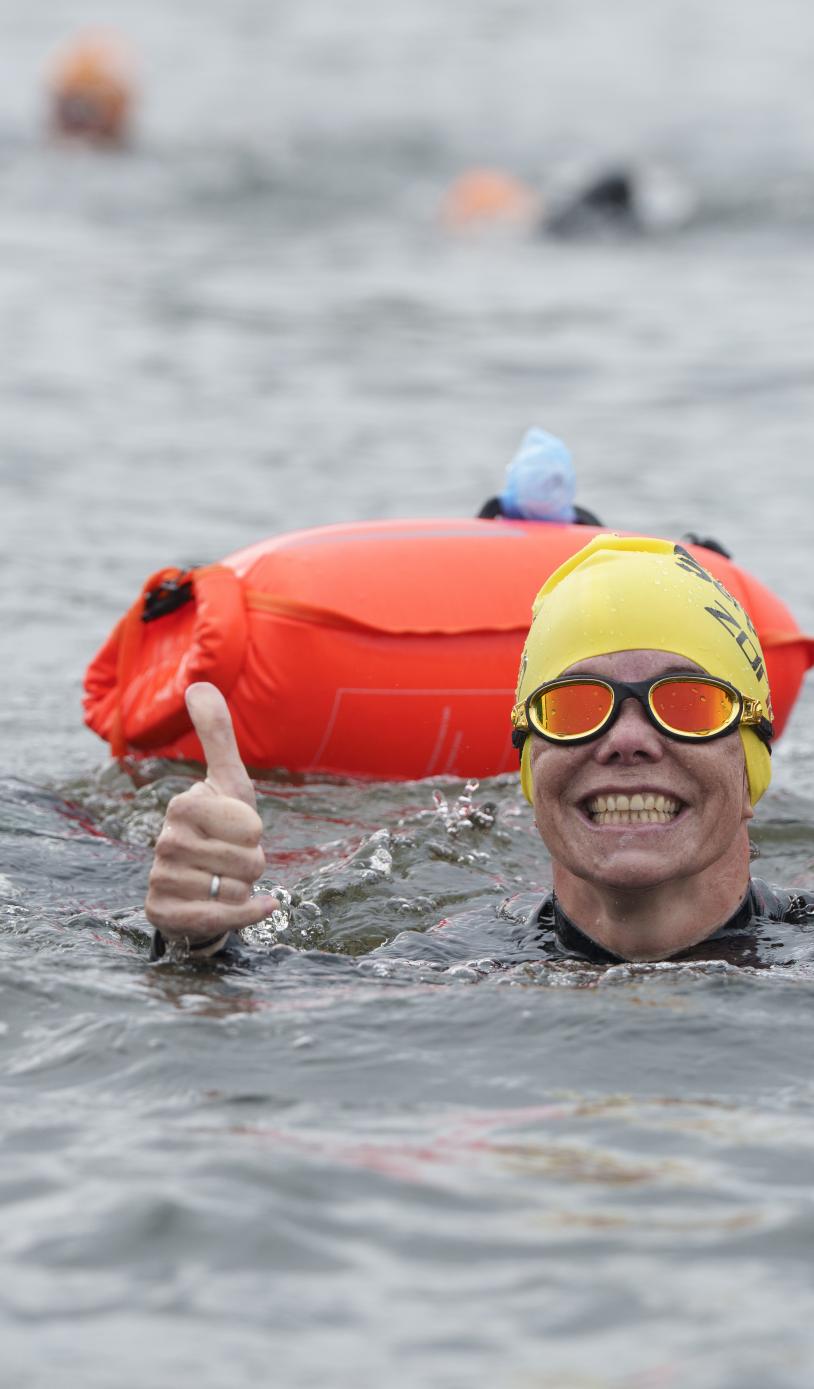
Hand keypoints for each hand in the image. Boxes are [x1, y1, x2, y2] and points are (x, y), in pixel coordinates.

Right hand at [145, 682, 278, 947]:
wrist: (199, 885)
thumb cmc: (220, 829)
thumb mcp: (228, 782)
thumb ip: (218, 735)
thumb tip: (198, 684)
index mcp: (182, 806)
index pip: (251, 825)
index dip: (255, 833)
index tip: (237, 831)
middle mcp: (165, 843)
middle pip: (248, 861)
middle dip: (254, 865)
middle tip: (234, 860)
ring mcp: (162, 880)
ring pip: (237, 890)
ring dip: (244, 889)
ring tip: (224, 881)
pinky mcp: (165, 914)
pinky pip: (223, 918)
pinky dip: (248, 914)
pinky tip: (259, 906)